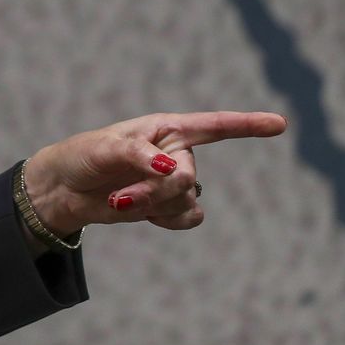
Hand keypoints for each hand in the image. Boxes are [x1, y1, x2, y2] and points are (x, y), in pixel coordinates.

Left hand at [23, 111, 286, 235]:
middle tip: (120, 196)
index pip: (214, 125)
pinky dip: (165, 220)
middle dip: (155, 191)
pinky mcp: (168, 205)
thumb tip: (171, 168)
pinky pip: (189, 218)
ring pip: (186, 201)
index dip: (247, 125)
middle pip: (187, 177)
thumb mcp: (104, 148)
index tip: (279, 124)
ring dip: (152, 206)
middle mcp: (175, 152)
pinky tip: (139, 212)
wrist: (65, 189)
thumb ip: (137, 154)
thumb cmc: (83, 156)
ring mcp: (173, 180)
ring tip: (120, 199)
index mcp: (164, 128)